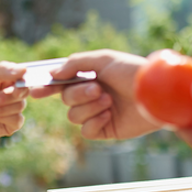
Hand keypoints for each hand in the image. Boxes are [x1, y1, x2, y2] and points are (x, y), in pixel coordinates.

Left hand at [0, 61, 28, 142]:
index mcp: (8, 79)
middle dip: (5, 97)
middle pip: (23, 91)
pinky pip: (17, 120)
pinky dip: (1, 118)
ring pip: (19, 106)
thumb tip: (24, 69)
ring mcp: (14, 109)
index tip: (15, 87)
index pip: (23, 76)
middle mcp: (13, 93)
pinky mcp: (12, 124)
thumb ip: (2, 71)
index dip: (22, 81)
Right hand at [31, 50, 160, 140]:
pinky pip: (87, 131)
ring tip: (109, 101)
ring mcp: (99, 113)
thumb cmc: (133, 72)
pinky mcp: (107, 130)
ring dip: (89, 108)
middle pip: (66, 100)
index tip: (35, 90)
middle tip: (98, 89)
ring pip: (73, 116)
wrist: (157, 93)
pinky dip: (95, 122)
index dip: (47, 87)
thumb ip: (75, 64)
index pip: (61, 83)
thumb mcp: (104, 60)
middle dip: (79, 95)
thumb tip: (52, 74)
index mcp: (89, 78)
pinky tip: (109, 115)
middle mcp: (92, 96)